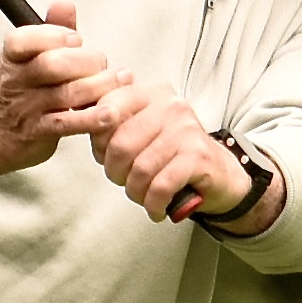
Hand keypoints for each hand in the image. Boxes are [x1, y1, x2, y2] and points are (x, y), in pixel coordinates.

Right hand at [0, 0, 128, 193]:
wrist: (1, 132)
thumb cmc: (27, 89)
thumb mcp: (33, 56)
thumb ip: (52, 29)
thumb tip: (65, 4)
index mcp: (12, 57)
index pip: (22, 40)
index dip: (52, 35)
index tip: (76, 38)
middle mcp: (15, 81)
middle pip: (51, 65)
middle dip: (86, 61)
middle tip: (103, 63)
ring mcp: (26, 108)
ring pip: (66, 94)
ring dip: (100, 86)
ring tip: (121, 80)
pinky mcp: (39, 133)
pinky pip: (68, 124)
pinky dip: (93, 118)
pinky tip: (113, 113)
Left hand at [85, 79, 256, 224]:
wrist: (219, 174)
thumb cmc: (172, 154)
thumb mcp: (143, 130)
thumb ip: (114, 123)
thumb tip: (82, 122)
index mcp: (151, 93)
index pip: (108, 107)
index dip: (98, 139)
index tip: (105, 156)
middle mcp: (170, 105)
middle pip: (120, 144)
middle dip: (115, 172)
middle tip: (124, 182)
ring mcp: (186, 130)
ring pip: (140, 169)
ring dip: (135, 191)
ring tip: (142, 196)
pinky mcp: (198, 156)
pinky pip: (160, 186)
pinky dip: (153, 204)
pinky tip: (156, 209)